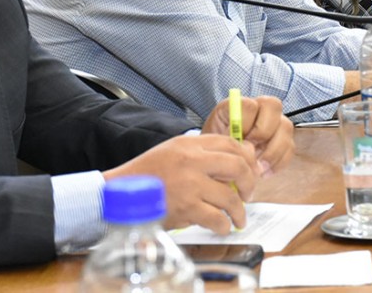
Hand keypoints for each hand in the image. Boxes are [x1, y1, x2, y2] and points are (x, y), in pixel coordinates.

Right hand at [103, 134, 257, 233]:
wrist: (121, 193)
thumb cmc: (147, 174)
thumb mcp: (173, 151)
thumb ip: (202, 152)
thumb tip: (237, 159)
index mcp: (189, 144)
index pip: (230, 143)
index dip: (246, 158)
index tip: (250, 171)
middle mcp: (192, 161)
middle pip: (237, 166)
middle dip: (249, 183)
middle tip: (248, 194)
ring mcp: (190, 185)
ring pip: (230, 197)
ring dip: (240, 211)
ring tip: (238, 218)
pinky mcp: (186, 208)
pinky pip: (217, 218)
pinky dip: (224, 225)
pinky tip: (222, 227)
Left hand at [203, 96, 293, 176]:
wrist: (224, 159)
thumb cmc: (219, 147)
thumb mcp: (213, 139)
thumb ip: (224, 136)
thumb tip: (243, 143)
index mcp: (240, 105)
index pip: (250, 104)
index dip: (246, 122)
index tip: (238, 138)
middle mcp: (261, 107)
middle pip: (274, 105)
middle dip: (263, 132)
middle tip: (251, 151)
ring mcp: (275, 122)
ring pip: (285, 127)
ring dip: (273, 150)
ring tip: (259, 168)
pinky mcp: (284, 139)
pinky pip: (290, 147)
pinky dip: (279, 162)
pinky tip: (265, 172)